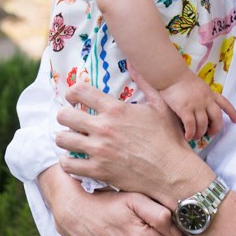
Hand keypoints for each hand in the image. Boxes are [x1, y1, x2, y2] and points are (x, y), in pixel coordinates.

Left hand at [57, 80, 211, 201]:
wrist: (173, 171)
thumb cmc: (169, 138)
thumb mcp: (160, 105)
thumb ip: (145, 83)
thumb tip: (134, 63)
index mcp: (115, 109)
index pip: (79, 91)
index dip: (72, 93)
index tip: (73, 98)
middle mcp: (103, 127)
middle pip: (64, 115)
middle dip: (65, 116)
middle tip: (71, 121)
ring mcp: (99, 150)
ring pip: (62, 140)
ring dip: (65, 139)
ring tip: (72, 141)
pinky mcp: (99, 171)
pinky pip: (69, 165)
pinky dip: (69, 162)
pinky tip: (76, 160)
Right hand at [158, 74, 235, 141]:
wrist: (172, 75)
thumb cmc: (182, 80)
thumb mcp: (199, 86)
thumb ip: (204, 96)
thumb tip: (205, 108)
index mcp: (210, 94)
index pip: (225, 104)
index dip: (232, 113)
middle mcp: (206, 100)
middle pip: (217, 118)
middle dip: (215, 128)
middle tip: (210, 134)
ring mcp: (196, 105)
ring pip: (203, 124)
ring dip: (200, 133)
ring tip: (195, 136)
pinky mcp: (185, 109)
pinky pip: (191, 126)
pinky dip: (190, 133)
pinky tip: (187, 136)